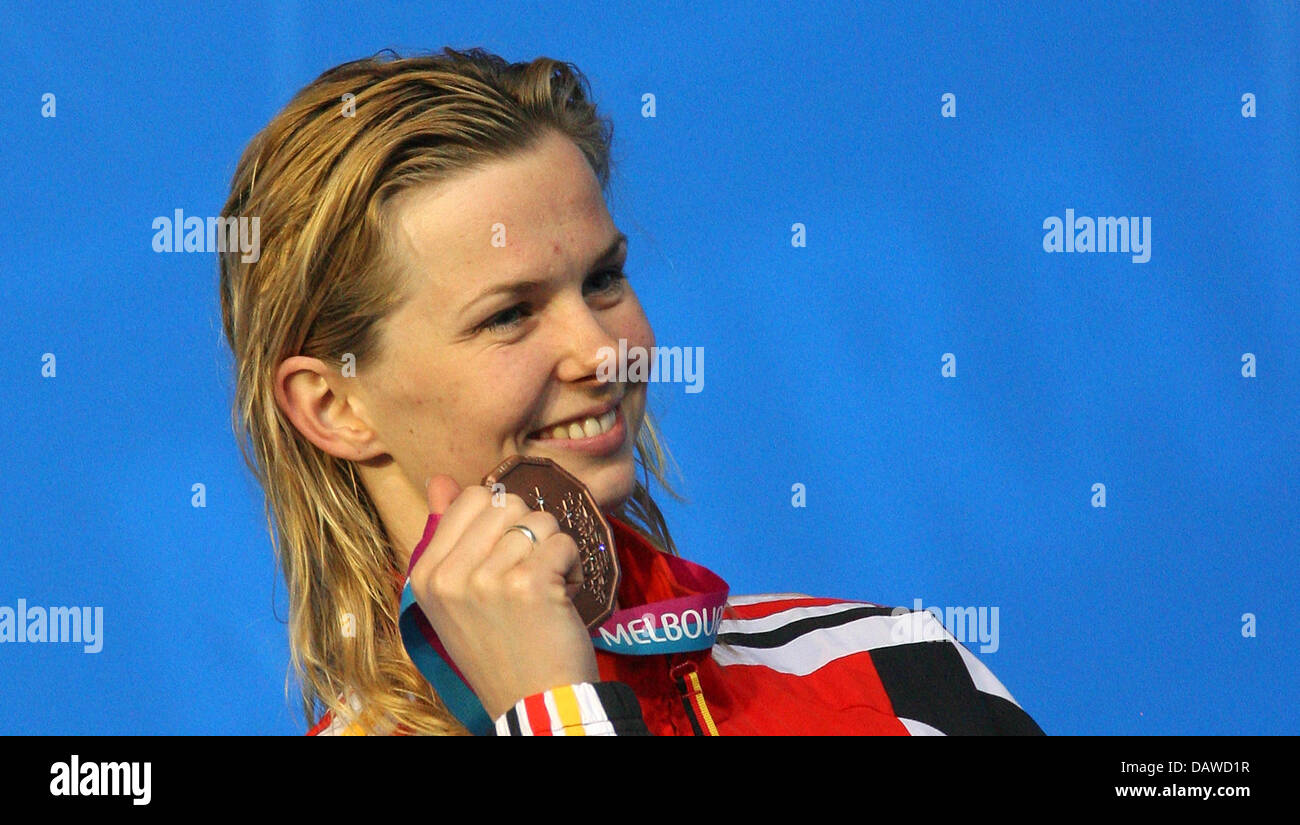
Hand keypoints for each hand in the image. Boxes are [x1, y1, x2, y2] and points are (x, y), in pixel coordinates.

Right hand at [409, 474, 598, 719]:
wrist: (533, 703)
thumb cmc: (500, 648)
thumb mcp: (457, 597)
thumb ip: (448, 534)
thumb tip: (438, 480)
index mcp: (426, 575)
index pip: (469, 499)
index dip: (502, 519)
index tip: (506, 556)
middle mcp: (450, 576)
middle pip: (506, 503)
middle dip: (530, 532)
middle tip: (529, 574)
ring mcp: (487, 580)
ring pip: (539, 521)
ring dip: (553, 552)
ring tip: (545, 590)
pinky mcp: (529, 584)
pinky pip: (563, 542)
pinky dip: (573, 567)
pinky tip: (562, 598)